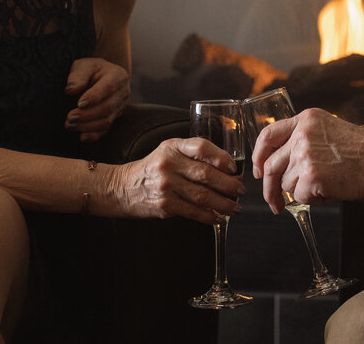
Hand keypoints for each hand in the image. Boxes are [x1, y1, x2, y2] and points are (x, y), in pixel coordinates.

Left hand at [64, 57, 129, 141]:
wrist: (99, 76)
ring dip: (87, 126)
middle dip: (87, 115)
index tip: (78, 103)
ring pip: (107, 121)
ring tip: (69, 124)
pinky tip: (81, 137)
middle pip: (108, 107)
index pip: (108, 87)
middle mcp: (123, 92)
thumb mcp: (83, 66)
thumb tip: (69, 90)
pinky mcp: (115, 118)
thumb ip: (77, 76)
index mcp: (118, 75)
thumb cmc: (89, 70)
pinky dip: (94, 135)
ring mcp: (120, 107)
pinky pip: (106, 130)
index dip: (94, 97)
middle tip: (69, 118)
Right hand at [104, 137, 246, 223]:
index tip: (234, 168)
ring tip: (235, 208)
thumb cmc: (152, 169)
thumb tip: (227, 169)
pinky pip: (193, 212)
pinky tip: (218, 217)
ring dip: (224, 204)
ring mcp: (166, 186)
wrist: (122, 188)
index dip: (221, 157)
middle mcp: (169, 164)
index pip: (201, 147)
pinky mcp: (164, 205)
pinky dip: (209, 216)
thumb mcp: (169, 152)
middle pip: (206, 174)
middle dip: (229, 185)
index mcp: (172, 147)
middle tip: (241, 191)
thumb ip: (193, 155)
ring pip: (203, 196)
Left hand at [251, 108, 363, 214]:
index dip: (258, 156)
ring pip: (286, 183)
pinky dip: (312, 199)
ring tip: (325, 185)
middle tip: (274, 202)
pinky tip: (329, 191)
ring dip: (301, 191)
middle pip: (271, 165)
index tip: (258, 170)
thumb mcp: (327, 131)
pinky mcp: (310, 175)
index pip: (268, 135)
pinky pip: (299, 196)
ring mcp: (304, 154)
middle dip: (270, 188)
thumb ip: (302, 140)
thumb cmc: (362, 151)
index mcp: (305, 119)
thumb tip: (279, 164)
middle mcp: (301, 134)